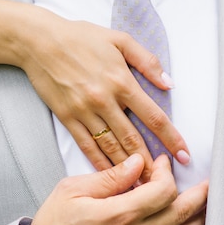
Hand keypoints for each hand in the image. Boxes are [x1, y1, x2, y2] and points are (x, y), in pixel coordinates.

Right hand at [15, 6, 189, 179]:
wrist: (39, 41)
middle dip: (151, 163)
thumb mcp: (120, 39)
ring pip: (111, 147)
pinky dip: (99, 163)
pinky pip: (86, 146)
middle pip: (133, 140)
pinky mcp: (68, 118)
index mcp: (122, 81)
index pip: (154, 117)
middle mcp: (105, 100)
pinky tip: (110, 176)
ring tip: (142, 187)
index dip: (172, 139)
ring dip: (127, 169)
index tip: (184, 155)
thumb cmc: (81, 37)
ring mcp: (85, 112)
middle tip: (164, 183)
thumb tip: (169, 84)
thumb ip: (147, 61)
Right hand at [21, 153, 206, 224]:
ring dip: (202, 218)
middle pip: (182, 212)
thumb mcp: (70, 192)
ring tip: (210, 204)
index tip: (160, 165)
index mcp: (119, 214)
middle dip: (199, 193)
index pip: (163, 190)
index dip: (167, 173)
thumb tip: (138, 163)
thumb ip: (109, 177)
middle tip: (207, 182)